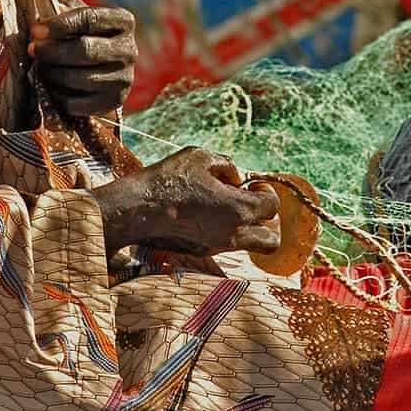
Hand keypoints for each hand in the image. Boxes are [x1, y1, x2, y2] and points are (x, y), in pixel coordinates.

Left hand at [30, 0, 135, 116]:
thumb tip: (55, 8)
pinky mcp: (114, 101)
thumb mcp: (83, 20)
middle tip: (33, 50)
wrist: (105, 74)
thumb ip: (69, 12)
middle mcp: (129, 49)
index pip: (90, 19)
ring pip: (79, 77)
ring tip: (40, 67)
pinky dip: (59, 95)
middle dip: (52, 50)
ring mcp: (124, 78)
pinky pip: (78, 102)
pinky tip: (51, 86)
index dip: (59, 25)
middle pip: (85, 49)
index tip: (35, 30)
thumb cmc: (87, 38)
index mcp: (123, 22)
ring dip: (52, 73)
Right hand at [91, 147, 279, 257]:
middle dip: (266, 221)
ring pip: (250, 246)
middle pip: (271, 240)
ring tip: (228, 209)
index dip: (266, 191)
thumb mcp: (200, 157)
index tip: (251, 184)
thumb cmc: (169, 179)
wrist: (138, 208)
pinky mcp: (202, 253)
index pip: (272, 206)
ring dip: (248, 229)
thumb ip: (226, 165)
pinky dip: (227, 232)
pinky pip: (228, 246)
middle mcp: (233, 234)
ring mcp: (217, 246)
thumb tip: (237, 176)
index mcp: (238, 209)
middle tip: (248, 202)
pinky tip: (207, 215)